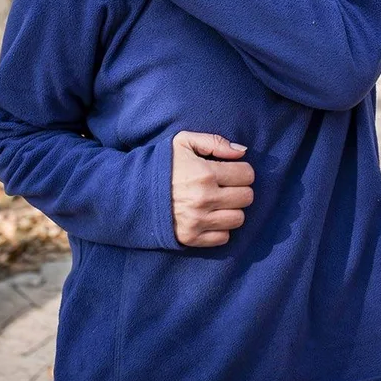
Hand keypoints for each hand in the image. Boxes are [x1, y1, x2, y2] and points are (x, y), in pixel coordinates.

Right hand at [170, 131, 254, 247]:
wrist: (133, 192)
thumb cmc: (162, 165)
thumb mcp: (184, 142)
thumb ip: (215, 142)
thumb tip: (242, 151)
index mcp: (205, 173)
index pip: (247, 174)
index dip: (242, 170)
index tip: (231, 171)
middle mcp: (204, 199)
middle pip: (247, 197)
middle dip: (240, 189)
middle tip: (226, 187)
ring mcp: (198, 221)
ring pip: (238, 219)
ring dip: (232, 210)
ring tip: (219, 202)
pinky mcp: (191, 238)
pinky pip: (224, 237)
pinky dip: (220, 228)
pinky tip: (210, 217)